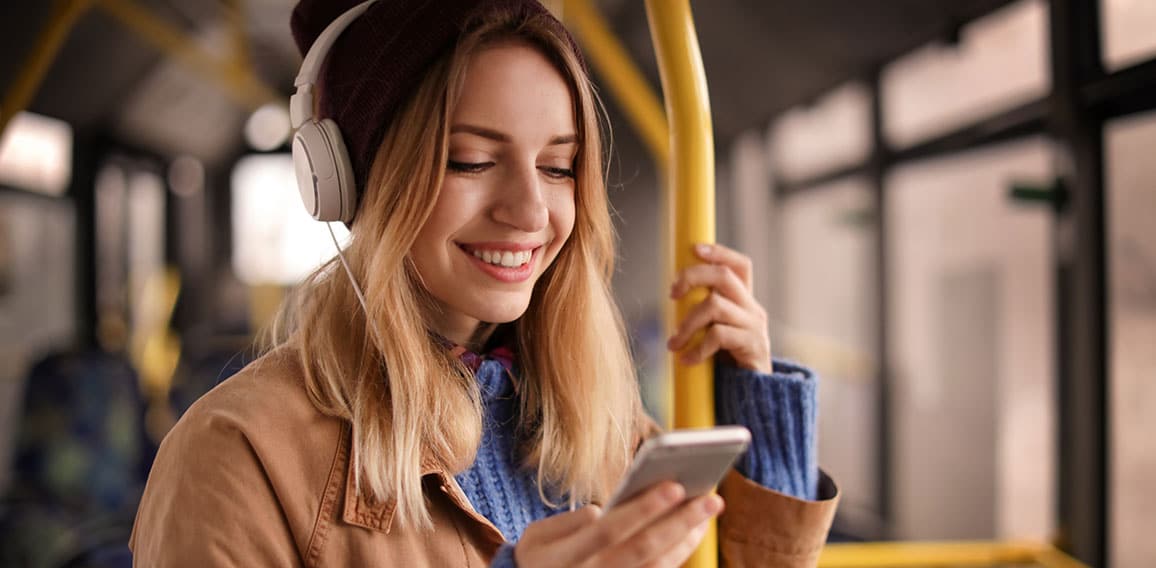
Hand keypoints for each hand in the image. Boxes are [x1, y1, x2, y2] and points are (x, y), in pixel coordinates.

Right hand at [514, 482, 722, 567]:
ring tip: (710, 506)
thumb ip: (565, 523)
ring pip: (657, 566)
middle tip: (711, 496)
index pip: (609, 531)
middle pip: (643, 549)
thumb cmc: (540, 556)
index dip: (642, 510)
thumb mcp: (536, 538)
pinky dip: (680, 552)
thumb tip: (598, 510)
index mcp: (565, 557)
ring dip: (688, 536)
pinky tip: (695, 529)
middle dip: (679, 521)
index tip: (673, 486)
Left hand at [667, 243, 771, 373]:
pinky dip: (697, 348)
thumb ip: (705, 314)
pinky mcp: (752, 346)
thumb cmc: (728, 364)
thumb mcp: (716, 332)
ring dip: (687, 324)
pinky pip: (718, 335)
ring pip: (715, 305)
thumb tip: (674, 296)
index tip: (694, 249)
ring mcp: (754, 327)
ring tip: (673, 343)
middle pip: (723, 276)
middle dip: (692, 278)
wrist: (755, 397)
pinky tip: (687, 360)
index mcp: (745, 302)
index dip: (719, 252)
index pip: (740, 265)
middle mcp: (753, 309)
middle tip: (671, 295)